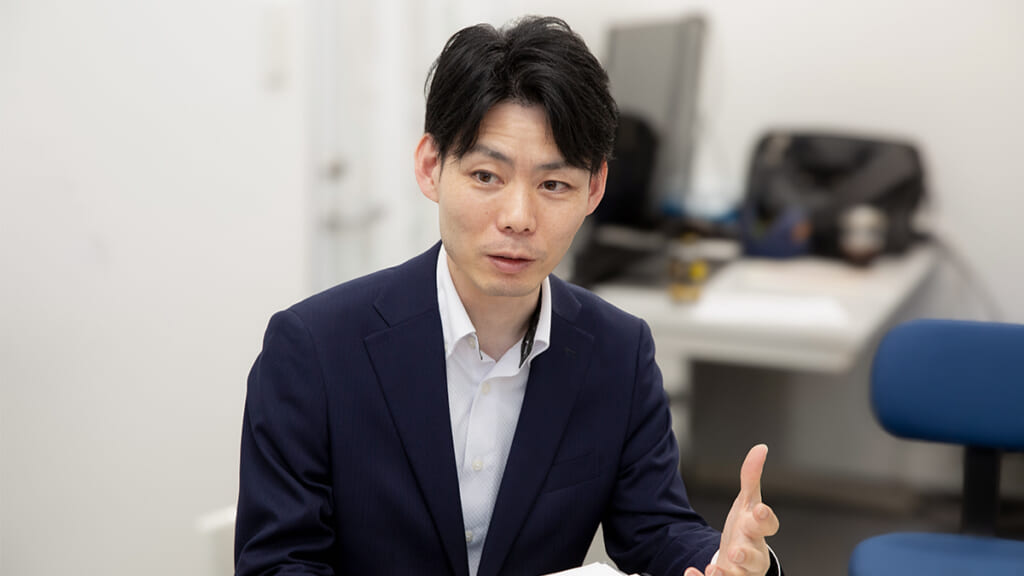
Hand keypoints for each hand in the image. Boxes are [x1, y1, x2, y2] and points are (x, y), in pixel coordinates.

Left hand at [685, 444, 778, 575]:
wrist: (738, 558)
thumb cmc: (746, 530)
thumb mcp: (748, 503)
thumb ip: (751, 478)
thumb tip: (759, 449)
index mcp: (759, 532)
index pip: (769, 525)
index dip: (766, 518)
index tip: (759, 510)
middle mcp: (753, 554)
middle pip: (756, 558)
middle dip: (746, 555)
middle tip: (735, 552)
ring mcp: (740, 571)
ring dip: (726, 575)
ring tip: (715, 570)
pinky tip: (693, 572)